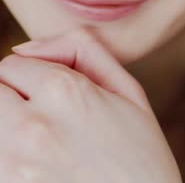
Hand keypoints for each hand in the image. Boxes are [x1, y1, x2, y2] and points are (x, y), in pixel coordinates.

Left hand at [0, 27, 180, 182]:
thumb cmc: (141, 152)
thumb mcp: (127, 89)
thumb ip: (81, 49)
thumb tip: (26, 46)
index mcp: (64, 92)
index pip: (11, 62)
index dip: (31, 72)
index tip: (49, 89)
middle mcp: (31, 127)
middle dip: (11, 93)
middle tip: (39, 110)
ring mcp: (13, 167)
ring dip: (9, 124)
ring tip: (41, 137)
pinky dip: (9, 154)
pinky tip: (38, 161)